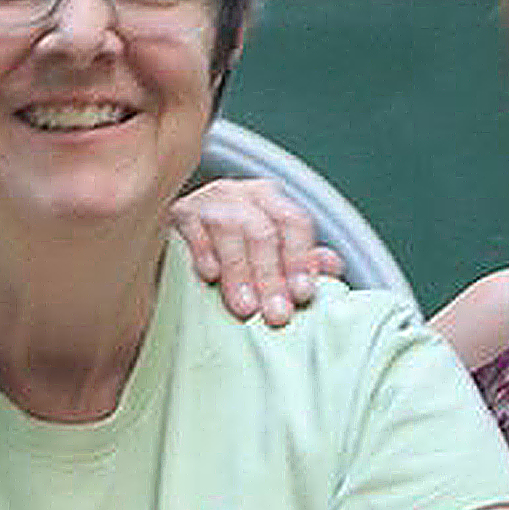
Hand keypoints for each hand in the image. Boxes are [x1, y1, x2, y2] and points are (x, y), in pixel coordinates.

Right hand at [169, 179, 342, 326]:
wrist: (176, 241)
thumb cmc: (232, 251)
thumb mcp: (269, 253)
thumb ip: (301, 261)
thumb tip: (332, 266)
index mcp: (270, 200)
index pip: (293, 222)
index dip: (300, 259)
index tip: (302, 294)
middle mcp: (240, 194)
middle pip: (262, 231)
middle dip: (271, 277)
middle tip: (276, 315)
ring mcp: (207, 200)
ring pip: (230, 229)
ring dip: (240, 273)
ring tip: (246, 308)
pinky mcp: (178, 211)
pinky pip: (192, 227)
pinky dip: (203, 251)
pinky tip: (210, 276)